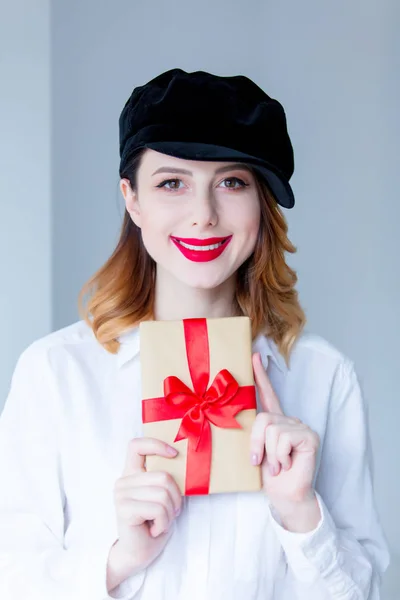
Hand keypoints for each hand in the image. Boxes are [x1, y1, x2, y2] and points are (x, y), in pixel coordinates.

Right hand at [110, 438, 181, 581]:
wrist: (139, 553)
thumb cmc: (153, 523)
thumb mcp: (162, 495)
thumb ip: (164, 479)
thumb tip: (180, 460)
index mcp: (132, 473)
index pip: (136, 445)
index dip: (156, 444)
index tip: (174, 454)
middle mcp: (123, 481)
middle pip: (163, 476)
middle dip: (175, 498)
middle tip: (169, 513)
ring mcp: (121, 494)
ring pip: (163, 494)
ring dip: (169, 513)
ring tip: (160, 522)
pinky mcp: (124, 509)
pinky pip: (158, 508)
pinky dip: (163, 523)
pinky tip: (154, 530)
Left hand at [250, 352, 319, 508]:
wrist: (284, 496)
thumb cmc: (268, 475)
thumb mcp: (253, 450)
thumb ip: (250, 433)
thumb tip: (229, 416)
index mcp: (275, 421)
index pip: (267, 394)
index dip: (261, 375)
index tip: (254, 356)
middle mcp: (289, 420)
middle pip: (263, 417)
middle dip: (255, 442)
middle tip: (260, 461)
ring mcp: (300, 426)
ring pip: (271, 428)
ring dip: (268, 453)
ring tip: (277, 465)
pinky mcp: (309, 436)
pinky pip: (283, 438)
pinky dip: (279, 456)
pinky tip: (286, 465)